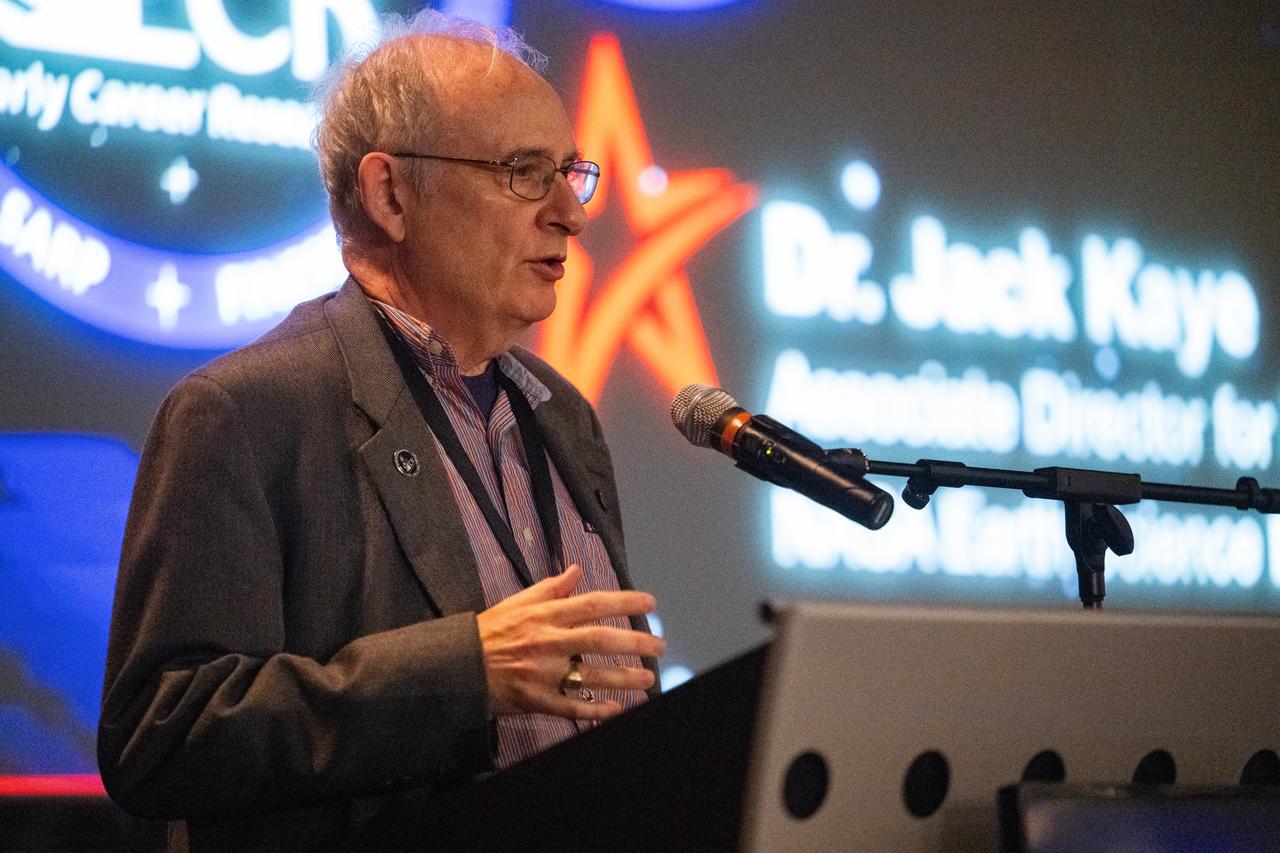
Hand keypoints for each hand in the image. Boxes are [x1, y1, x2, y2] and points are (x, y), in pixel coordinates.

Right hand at [476, 564, 664, 719]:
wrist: (458, 666)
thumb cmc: (489, 632)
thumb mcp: (517, 602)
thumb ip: (551, 588)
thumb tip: (577, 570)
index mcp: (545, 615)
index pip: (592, 604)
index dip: (624, 601)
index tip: (650, 603)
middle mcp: (548, 641)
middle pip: (599, 638)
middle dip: (634, 641)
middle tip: (659, 646)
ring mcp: (543, 672)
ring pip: (590, 674)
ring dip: (623, 678)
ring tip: (648, 679)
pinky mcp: (536, 699)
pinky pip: (570, 706)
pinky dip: (594, 709)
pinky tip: (617, 710)